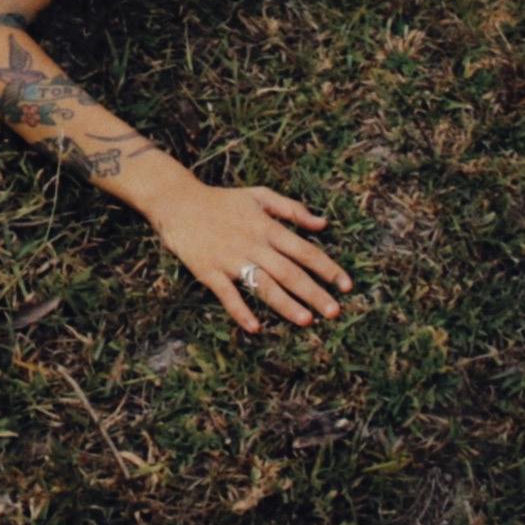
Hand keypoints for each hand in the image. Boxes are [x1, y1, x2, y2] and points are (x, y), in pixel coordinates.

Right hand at [150, 183, 353, 332]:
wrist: (178, 202)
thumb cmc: (222, 200)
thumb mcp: (259, 196)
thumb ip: (291, 209)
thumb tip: (322, 224)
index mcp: (267, 227)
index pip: (305, 250)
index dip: (328, 268)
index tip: (347, 285)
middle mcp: (253, 244)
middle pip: (289, 272)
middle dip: (314, 293)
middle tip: (335, 312)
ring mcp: (230, 259)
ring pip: (263, 285)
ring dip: (286, 304)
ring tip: (307, 321)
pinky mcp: (209, 271)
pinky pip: (227, 295)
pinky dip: (240, 311)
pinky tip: (255, 328)